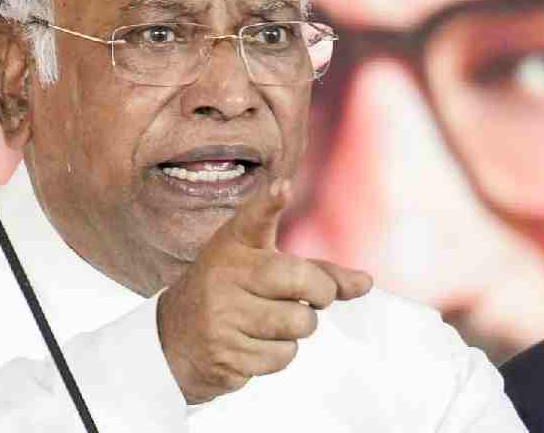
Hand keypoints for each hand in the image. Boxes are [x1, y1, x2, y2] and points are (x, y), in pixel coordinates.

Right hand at [157, 178, 372, 403]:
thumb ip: (316, 272)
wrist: (178, 338)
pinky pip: (283, 355)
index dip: (269, 204)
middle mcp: (225, 274)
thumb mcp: (265, 269)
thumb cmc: (236, 293)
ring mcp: (222, 314)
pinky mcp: (226, 352)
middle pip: (299, 279)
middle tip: (317, 296)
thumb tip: (366, 283)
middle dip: (322, 291)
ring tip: (272, 320)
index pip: (252, 219)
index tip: (282, 189)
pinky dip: (279, 353)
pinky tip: (254, 343)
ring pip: (299, 322)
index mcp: (233, 244)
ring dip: (298, 327)